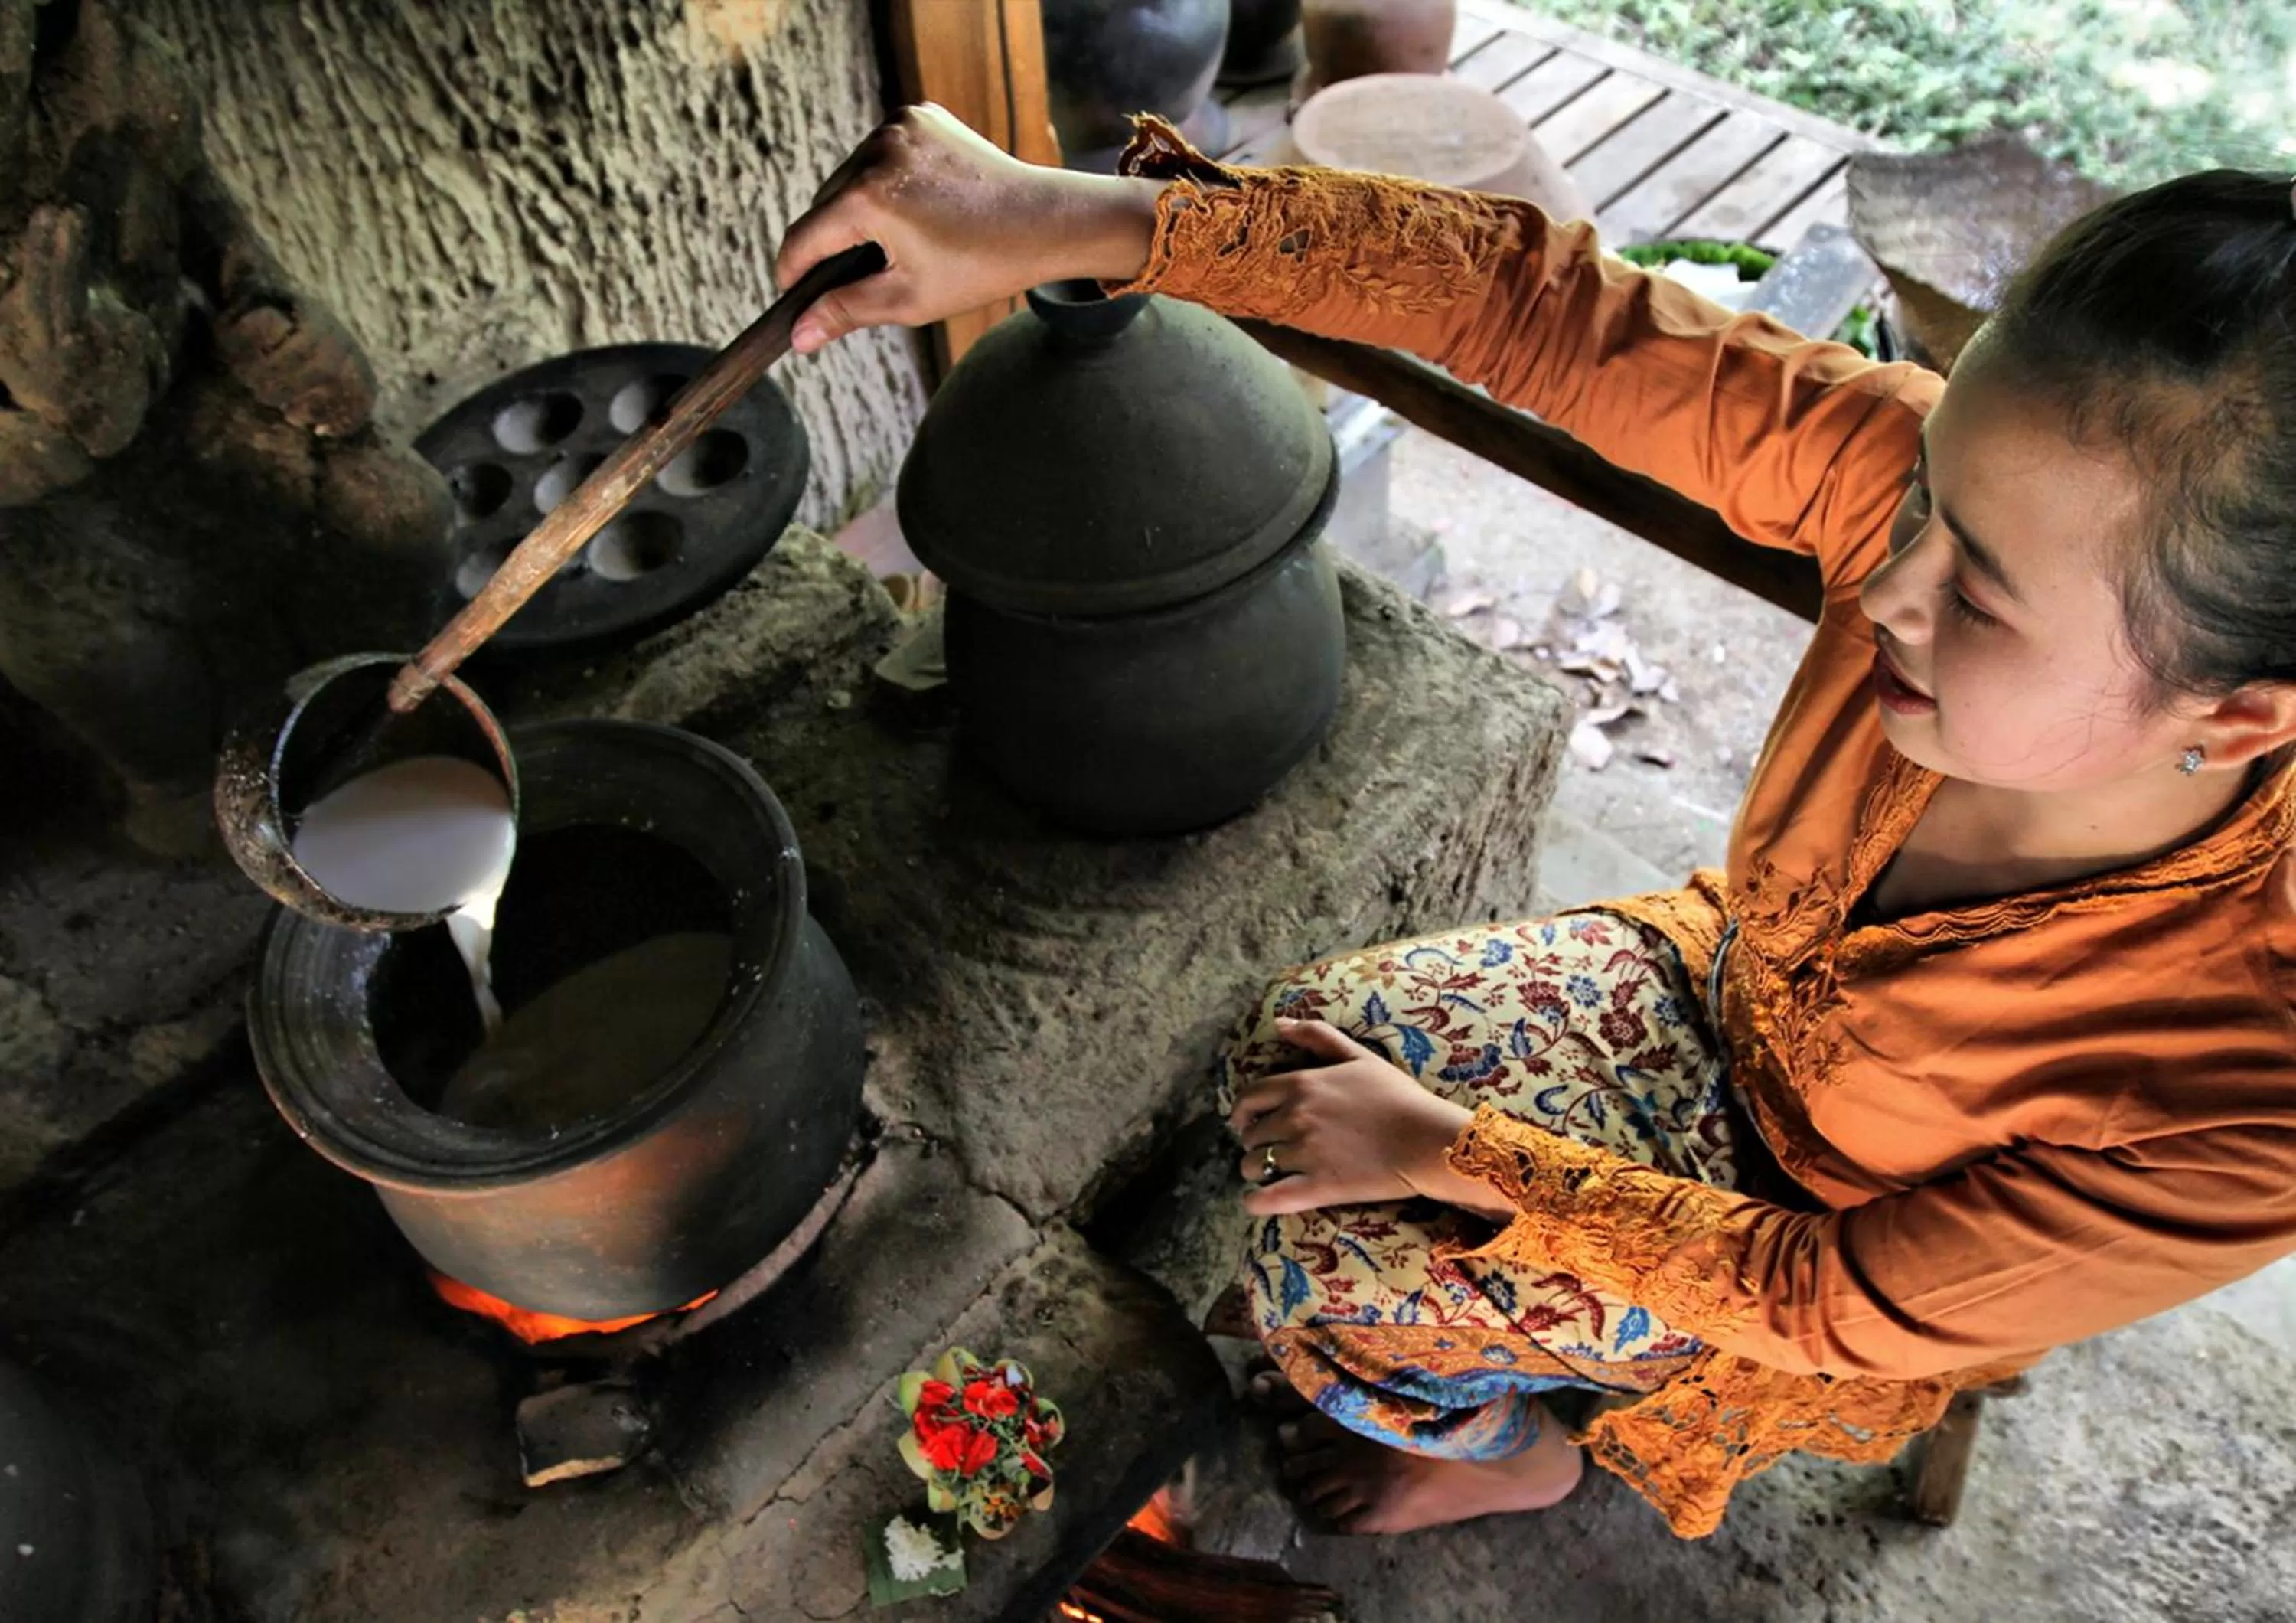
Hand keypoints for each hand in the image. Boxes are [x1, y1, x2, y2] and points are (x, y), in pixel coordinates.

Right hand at [773, 103, 1164, 353]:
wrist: (1046, 221)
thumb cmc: (983, 265)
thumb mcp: (909, 299)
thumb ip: (846, 311)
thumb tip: (799, 335)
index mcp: (868, 195)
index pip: (805, 238)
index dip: (793, 274)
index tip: (792, 298)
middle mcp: (877, 149)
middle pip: (825, 205)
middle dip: (832, 241)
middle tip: (853, 277)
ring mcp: (899, 125)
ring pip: (850, 176)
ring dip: (856, 207)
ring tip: (886, 242)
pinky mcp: (919, 115)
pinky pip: (881, 153)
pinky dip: (885, 178)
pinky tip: (911, 204)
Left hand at [1230, 1019, 1509, 1218]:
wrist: (1427, 1138)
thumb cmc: (1398, 1096)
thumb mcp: (1358, 1055)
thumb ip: (1317, 1036)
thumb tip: (1279, 1023)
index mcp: (1301, 1085)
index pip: (1249, 1098)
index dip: (1240, 1112)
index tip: (1243, 1122)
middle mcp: (1295, 1118)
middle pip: (1252, 1135)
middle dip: (1253, 1143)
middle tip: (1265, 1150)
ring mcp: (1304, 1154)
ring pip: (1256, 1166)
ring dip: (1256, 1171)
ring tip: (1266, 1175)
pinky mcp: (1318, 1187)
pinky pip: (1270, 1199)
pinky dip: (1256, 1202)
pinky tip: (1255, 1203)